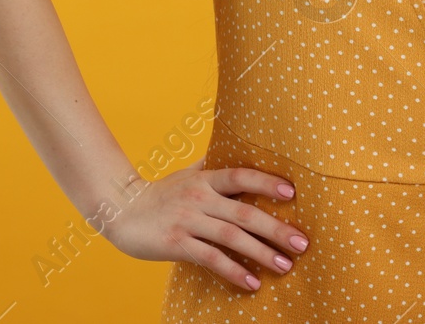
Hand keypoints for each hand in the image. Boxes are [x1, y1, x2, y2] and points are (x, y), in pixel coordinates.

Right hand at [103, 159, 308, 291]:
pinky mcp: (176, 243)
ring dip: (261, 253)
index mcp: (204, 180)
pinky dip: (233, 271)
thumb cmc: (161, 194)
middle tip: (303, 242)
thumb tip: (235, 143)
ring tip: (285, 266)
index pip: (240, 176)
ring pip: (230, 237)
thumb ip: (211, 165)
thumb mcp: (187, 174)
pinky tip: (252, 282)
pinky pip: (210, 258)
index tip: (292, 192)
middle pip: (243, 212)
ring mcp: (187, 221)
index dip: (266, 182)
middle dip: (276, 228)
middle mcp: (198, 198)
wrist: (121, 211)